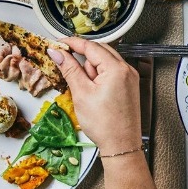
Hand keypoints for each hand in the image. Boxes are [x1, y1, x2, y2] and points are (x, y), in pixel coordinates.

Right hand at [49, 38, 141, 154]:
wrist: (121, 145)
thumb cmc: (104, 124)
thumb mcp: (81, 94)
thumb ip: (69, 69)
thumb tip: (57, 53)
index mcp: (117, 69)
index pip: (92, 47)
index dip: (73, 43)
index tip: (59, 43)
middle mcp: (127, 70)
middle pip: (100, 51)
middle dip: (82, 56)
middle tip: (65, 62)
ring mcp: (130, 78)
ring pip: (105, 62)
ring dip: (90, 68)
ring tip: (84, 89)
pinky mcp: (129, 86)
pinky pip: (111, 72)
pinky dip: (98, 76)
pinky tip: (92, 90)